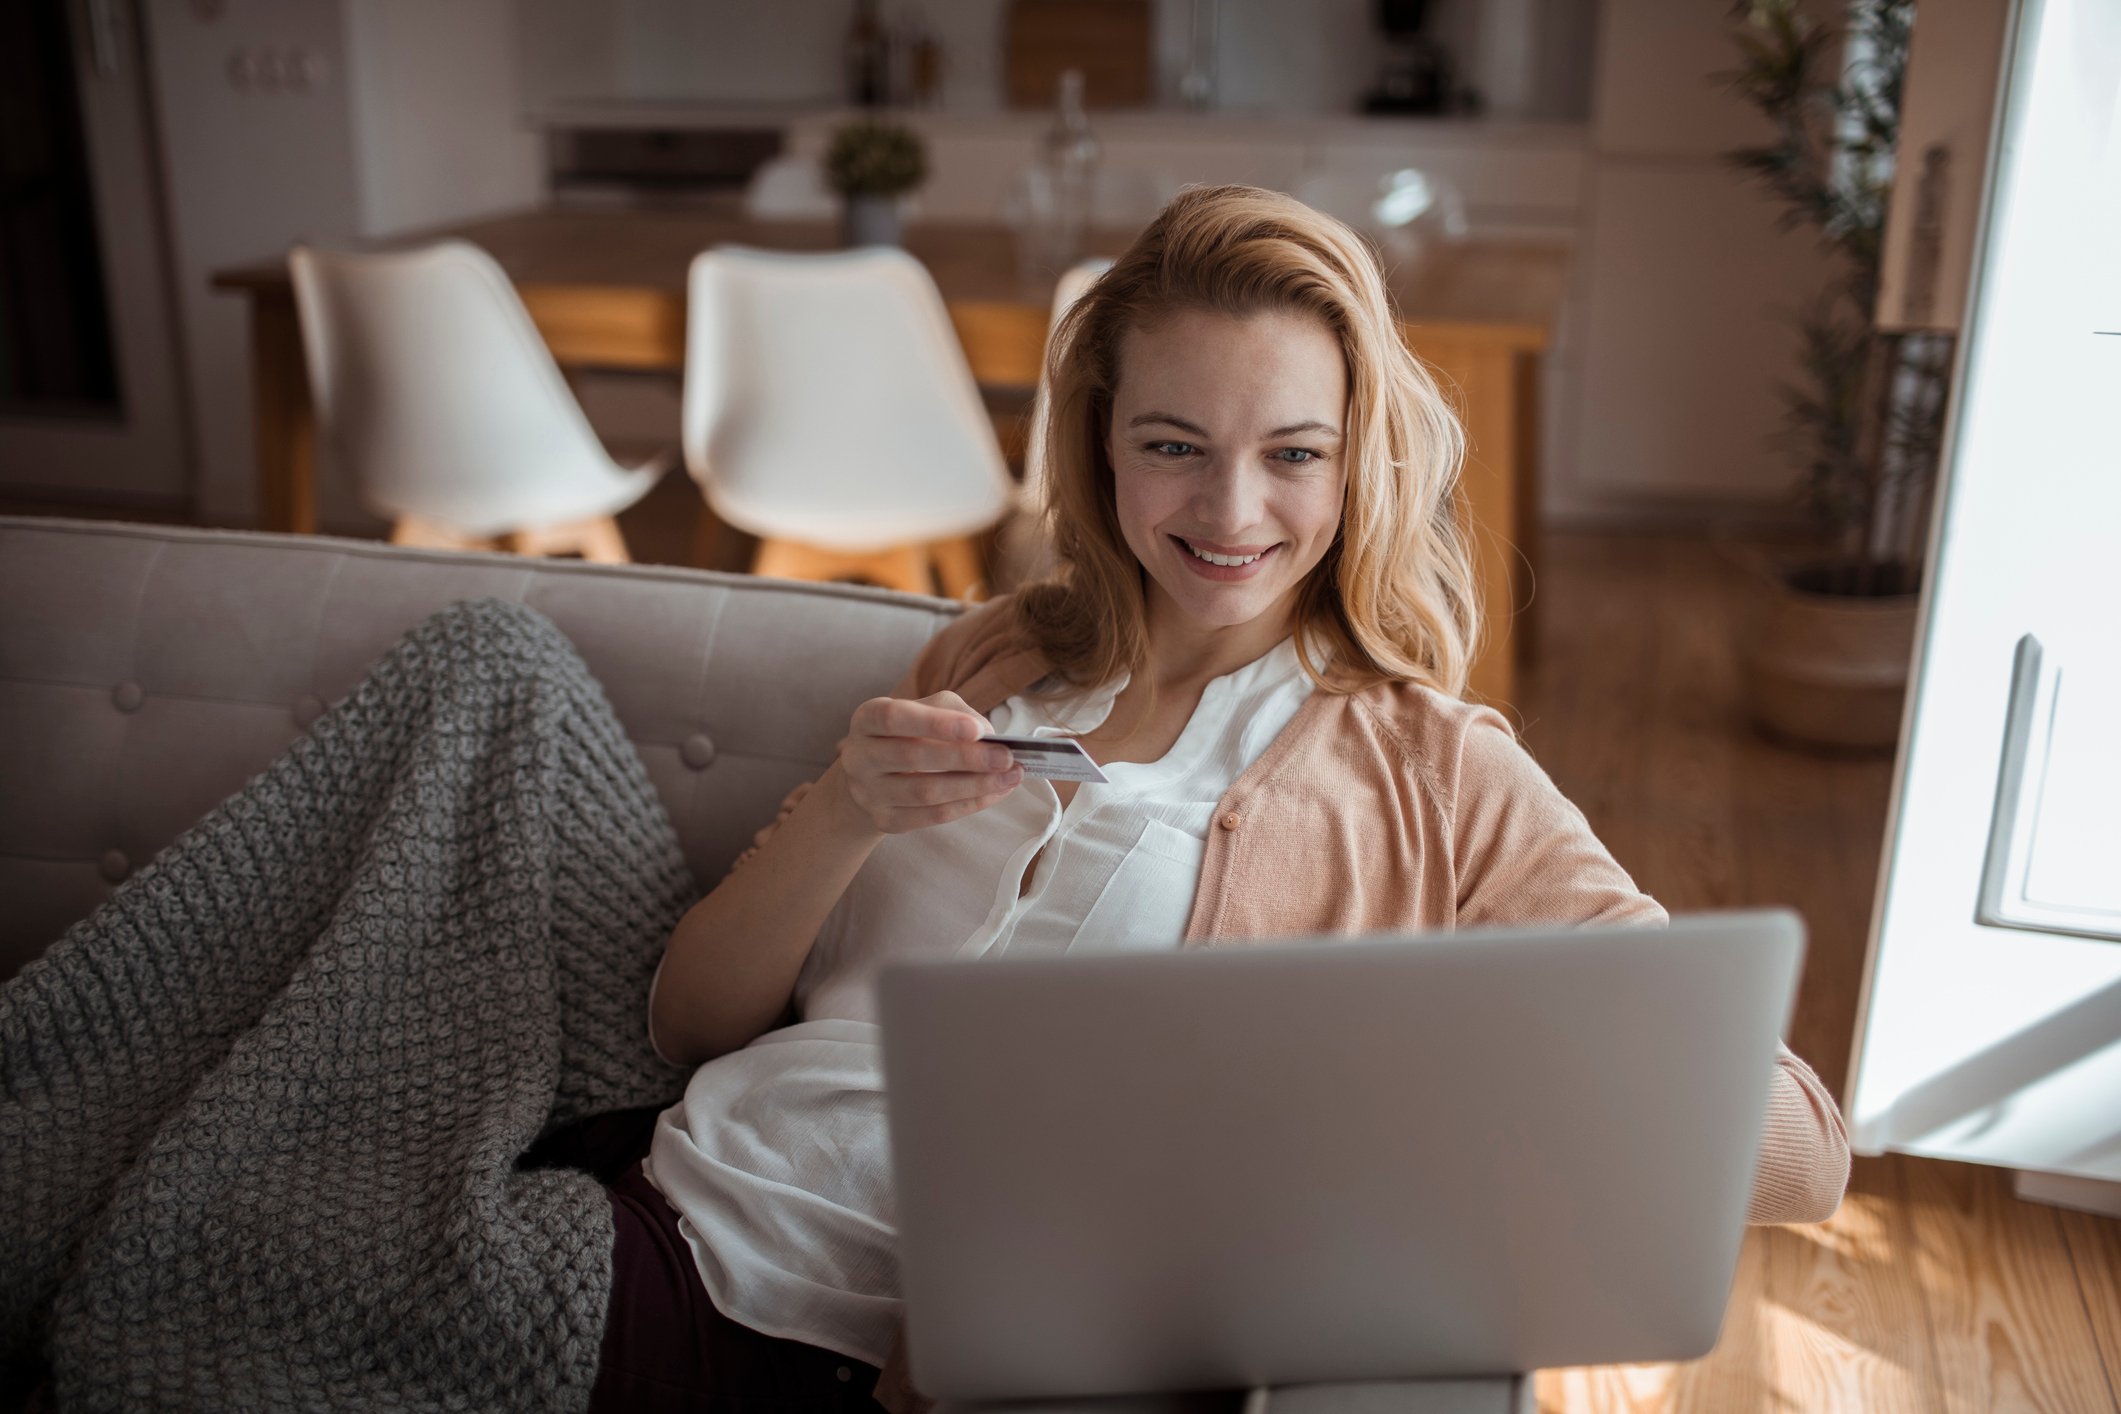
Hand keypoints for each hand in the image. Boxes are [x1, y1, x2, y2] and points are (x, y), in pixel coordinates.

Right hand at [832, 691, 1023, 834]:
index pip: (895, 718)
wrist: (871, 775)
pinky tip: (994, 794)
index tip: (977, 730)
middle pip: (912, 758)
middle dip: (966, 758)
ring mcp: (869, 793)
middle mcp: (859, 756)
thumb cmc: (906, 733)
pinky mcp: (885, 821)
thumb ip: (953, 712)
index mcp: (866, 718)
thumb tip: (987, 736)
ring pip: (925, 793)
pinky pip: (931, 817)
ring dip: (974, 786)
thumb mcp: (921, 709)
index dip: (936, 723)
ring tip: (1009, 777)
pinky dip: (968, 805)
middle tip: (1006, 758)